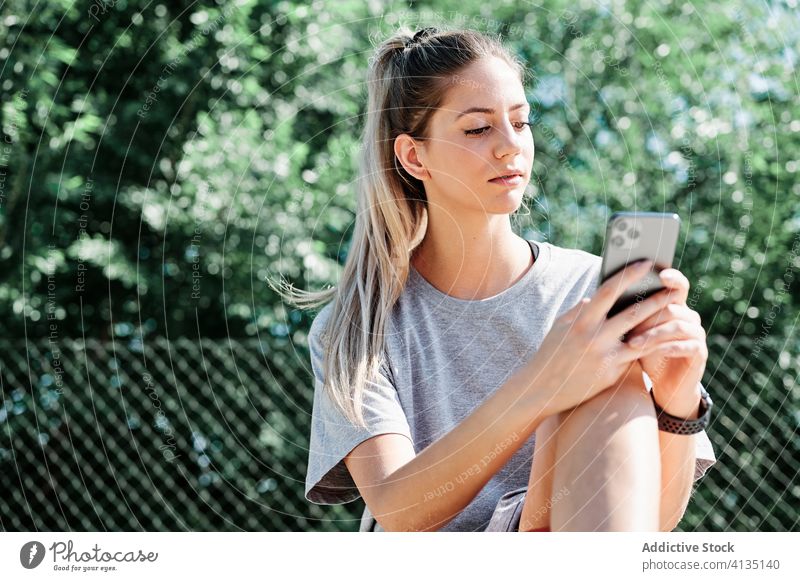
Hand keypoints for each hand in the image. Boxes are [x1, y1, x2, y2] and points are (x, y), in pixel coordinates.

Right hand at [524, 259, 681, 416]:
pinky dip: (650, 347)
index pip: (608, 291)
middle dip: (657, 299)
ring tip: (678, 314)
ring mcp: (604, 356)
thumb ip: (578, 310)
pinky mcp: (611, 373)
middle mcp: (593, 337)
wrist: (541, 390)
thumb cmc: (550, 355)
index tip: (645, 263)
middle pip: (633, 313)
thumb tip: (594, 296)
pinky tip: (666, 339)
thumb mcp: (559, 328)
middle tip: (675, 288)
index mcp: (580, 321)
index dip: (628, 275)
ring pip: (641, 336)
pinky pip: (635, 357)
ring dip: (661, 323)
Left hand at [623, 268, 707, 418]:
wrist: (664, 382)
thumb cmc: (644, 351)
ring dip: (653, 334)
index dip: (672, 278)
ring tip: (632, 343)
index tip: (660, 273)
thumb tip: (594, 298)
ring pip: (677, 326)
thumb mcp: (633, 331)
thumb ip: (625, 313)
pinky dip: (669, 347)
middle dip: (648, 313)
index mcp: (674, 306)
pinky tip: (656, 351)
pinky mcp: (699, 352)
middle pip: (672, 306)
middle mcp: (688, 316)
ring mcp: (696, 333)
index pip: (677, 285)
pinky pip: (687, 346)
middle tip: (628, 319)